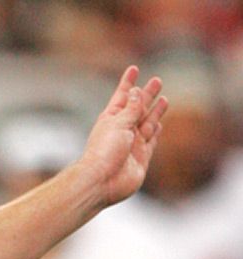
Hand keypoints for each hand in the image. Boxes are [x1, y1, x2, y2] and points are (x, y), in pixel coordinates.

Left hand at [78, 65, 168, 205]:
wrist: (103, 181)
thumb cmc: (105, 151)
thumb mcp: (118, 124)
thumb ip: (132, 109)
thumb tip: (137, 92)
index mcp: (110, 119)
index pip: (122, 96)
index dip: (128, 83)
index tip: (133, 69)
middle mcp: (121, 130)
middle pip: (138, 108)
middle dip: (146, 94)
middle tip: (157, 80)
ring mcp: (132, 144)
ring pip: (147, 123)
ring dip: (154, 111)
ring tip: (163, 99)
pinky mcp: (141, 157)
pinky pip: (150, 141)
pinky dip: (155, 132)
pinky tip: (159, 124)